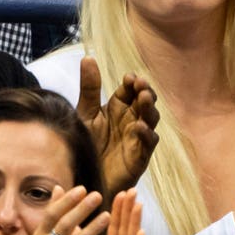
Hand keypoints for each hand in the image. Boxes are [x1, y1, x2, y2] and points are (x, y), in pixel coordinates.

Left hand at [76, 57, 159, 196]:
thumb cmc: (87, 146)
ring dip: (149, 109)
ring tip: (144, 98)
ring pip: (151, 119)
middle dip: (145, 91)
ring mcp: (137, 138)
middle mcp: (131, 120)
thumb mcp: (85, 113)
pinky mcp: (139, 157)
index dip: (133, 82)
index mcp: (118, 108)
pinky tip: (139, 127)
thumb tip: (88, 56)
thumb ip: (89, 88)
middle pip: (145, 101)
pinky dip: (145, 134)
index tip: (130, 77)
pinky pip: (147, 144)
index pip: (130, 89)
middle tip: (141, 84)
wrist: (84, 178)